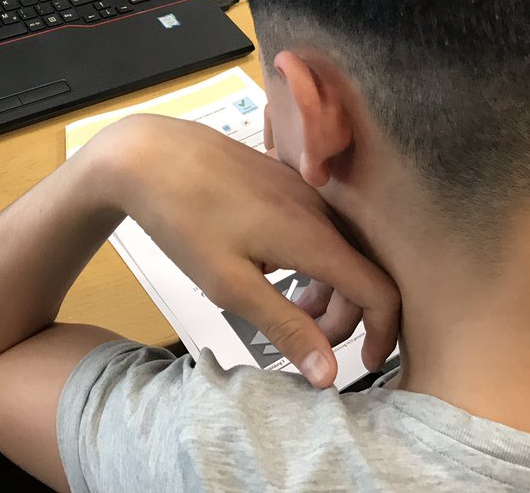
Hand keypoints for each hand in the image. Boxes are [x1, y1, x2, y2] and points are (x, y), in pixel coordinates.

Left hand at [92, 115, 398, 386]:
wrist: (147, 155)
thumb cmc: (183, 219)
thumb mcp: (230, 286)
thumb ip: (285, 327)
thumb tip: (328, 374)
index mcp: (314, 237)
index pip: (379, 290)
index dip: (382, 332)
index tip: (363, 365)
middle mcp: (317, 209)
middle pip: (359, 272)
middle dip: (343, 316)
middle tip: (306, 344)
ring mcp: (298, 189)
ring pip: (336, 248)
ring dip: (323, 289)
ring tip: (287, 311)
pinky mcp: (279, 180)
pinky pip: (313, 226)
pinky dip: (307, 260)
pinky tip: (268, 269)